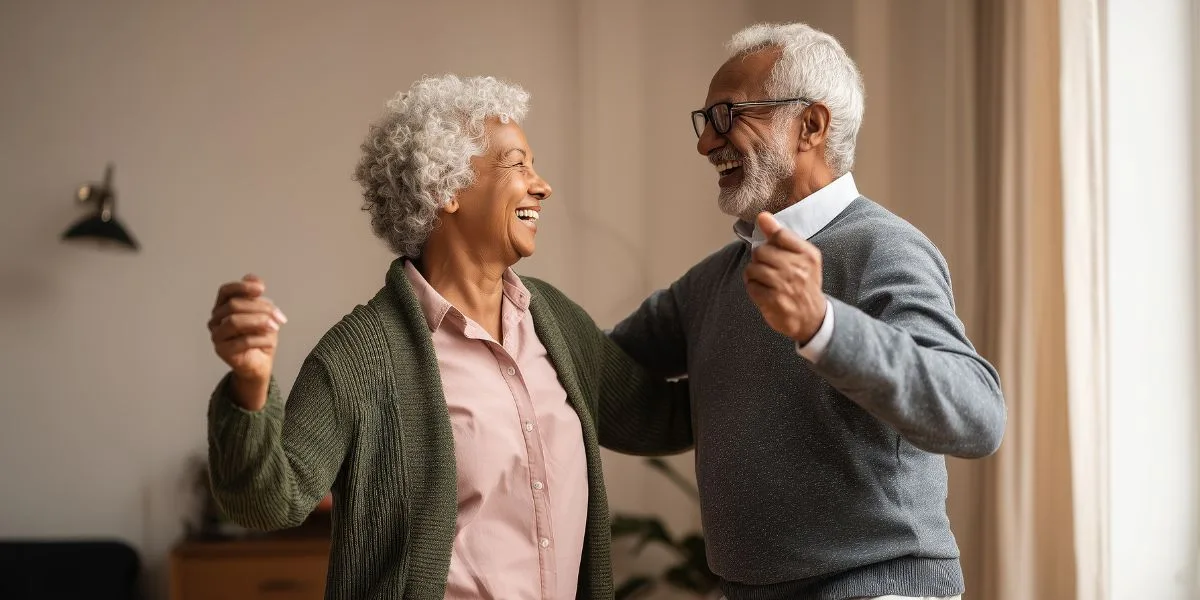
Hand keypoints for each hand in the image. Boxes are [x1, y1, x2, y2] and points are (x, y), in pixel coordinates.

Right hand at [207, 274, 287, 409]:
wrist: (260, 363)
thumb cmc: (259, 336)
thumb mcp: (263, 314)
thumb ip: (257, 298)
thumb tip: (253, 278)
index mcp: (223, 307)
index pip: (226, 291)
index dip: (242, 286)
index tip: (262, 288)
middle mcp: (216, 319)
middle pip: (234, 305)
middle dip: (260, 308)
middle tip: (279, 317)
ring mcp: (216, 335)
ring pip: (234, 321)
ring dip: (259, 322)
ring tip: (275, 327)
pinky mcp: (222, 351)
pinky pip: (242, 341)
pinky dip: (261, 339)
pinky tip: (271, 341)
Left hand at [743, 212, 826, 343]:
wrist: (812, 318)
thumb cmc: (804, 283)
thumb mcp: (802, 257)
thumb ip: (781, 236)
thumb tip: (763, 216)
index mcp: (808, 255)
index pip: (780, 235)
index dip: (769, 240)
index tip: (770, 247)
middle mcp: (798, 269)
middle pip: (761, 251)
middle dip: (759, 259)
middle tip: (767, 268)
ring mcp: (785, 285)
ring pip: (753, 268)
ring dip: (754, 274)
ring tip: (764, 280)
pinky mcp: (773, 300)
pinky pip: (751, 286)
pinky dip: (753, 288)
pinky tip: (763, 291)